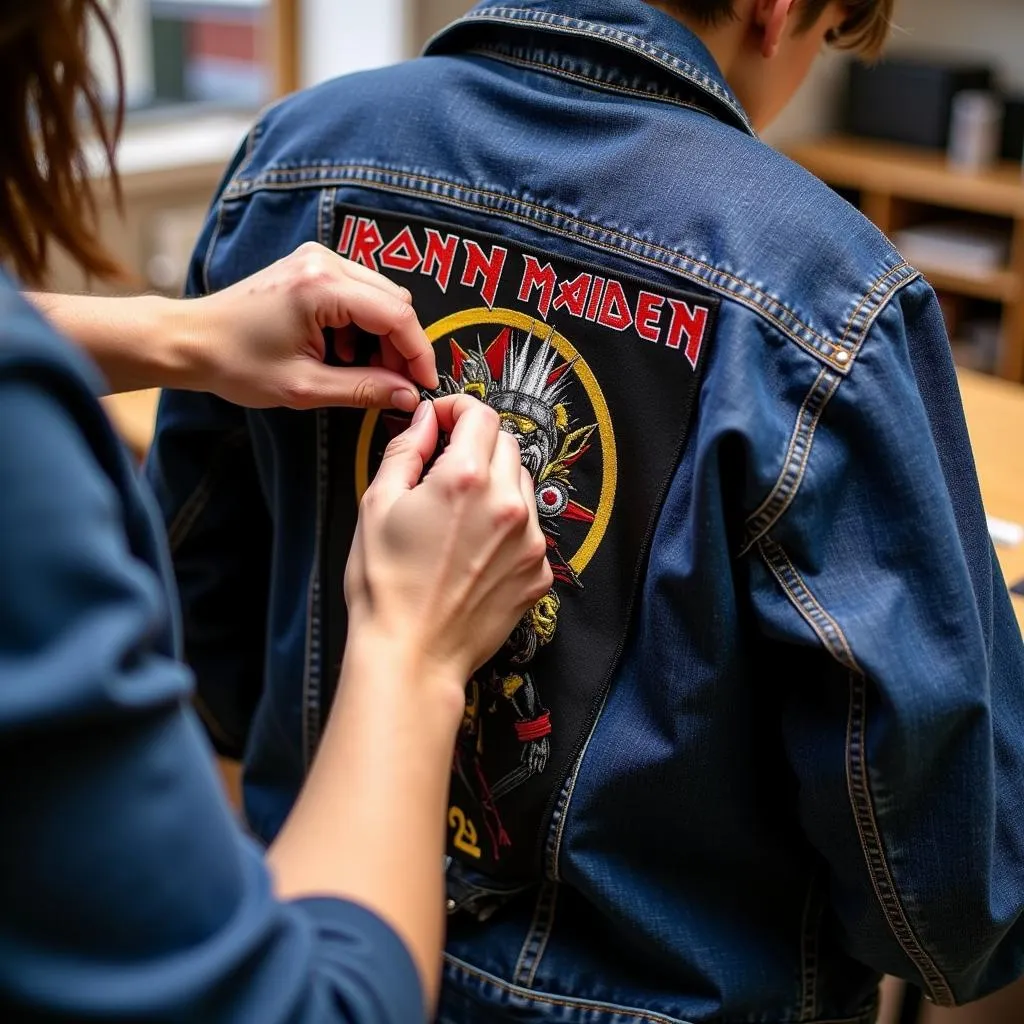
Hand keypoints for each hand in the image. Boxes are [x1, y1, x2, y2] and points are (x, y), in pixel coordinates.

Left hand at [186, 242, 437, 410]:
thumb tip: (409, 395)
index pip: (396, 315)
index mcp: (322, 287)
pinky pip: (359, 292)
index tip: (426, 383)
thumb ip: (364, 390)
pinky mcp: (311, 267)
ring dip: (382, 336)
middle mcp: (324, 262)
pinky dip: (362, 324)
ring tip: (360, 370)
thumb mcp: (305, 387)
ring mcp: (317, 260)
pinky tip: (341, 351)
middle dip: (401, 345)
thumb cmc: (237, 363)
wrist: (191, 340)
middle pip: (395, 301)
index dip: (418, 352)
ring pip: (380, 296)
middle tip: (394, 384)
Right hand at [344, 395, 553, 698]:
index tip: (445, 418)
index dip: (459, 408)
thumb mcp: (376, 505)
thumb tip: (426, 420)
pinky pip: (531, 529)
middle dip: (477, 444)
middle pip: (506, 445)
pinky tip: (475, 549)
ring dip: (496, 484)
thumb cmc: (386, 586)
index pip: (482, 415)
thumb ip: (406, 450)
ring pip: (522, 485)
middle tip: (446, 467)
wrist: (412, 655)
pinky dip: (508, 526)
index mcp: (465, 479)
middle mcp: (508, 504)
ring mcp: (530, 540)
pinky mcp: (539, 571)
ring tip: (459, 515)